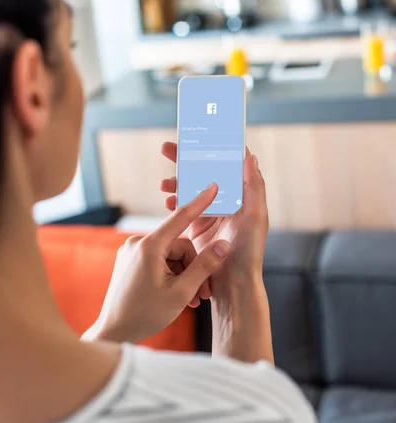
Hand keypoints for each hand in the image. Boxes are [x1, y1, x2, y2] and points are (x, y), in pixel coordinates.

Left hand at [82, 184, 230, 344]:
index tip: (212, 186)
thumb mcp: (181, 292)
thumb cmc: (144, 315)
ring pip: (170, 254)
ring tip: (189, 300)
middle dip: (193, 267)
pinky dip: (170, 274)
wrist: (113, 332)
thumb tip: (223, 245)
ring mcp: (132, 251)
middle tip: (202, 294)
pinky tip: (175, 295)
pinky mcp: (130, 260)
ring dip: (183, 274)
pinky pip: (159, 259)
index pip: (180, 217)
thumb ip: (204, 266)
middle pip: (179, 245)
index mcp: (149, 246)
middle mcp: (138, 243)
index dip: (200, 202)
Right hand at [161, 143, 267, 280]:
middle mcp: (226, 201)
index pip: (224, 164)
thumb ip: (254, 186)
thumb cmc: (249, 252)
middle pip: (204, 172)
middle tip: (168, 148)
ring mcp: (210, 214)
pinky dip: (174, 202)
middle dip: (185, 159)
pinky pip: (183, 208)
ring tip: (164, 183)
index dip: (210, 149)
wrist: (233, 285)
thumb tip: (249, 156)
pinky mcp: (197, 227)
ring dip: (176, 182)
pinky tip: (168, 202)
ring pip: (190, 189)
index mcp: (241, 195)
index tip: (196, 136)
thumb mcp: (256, 217)